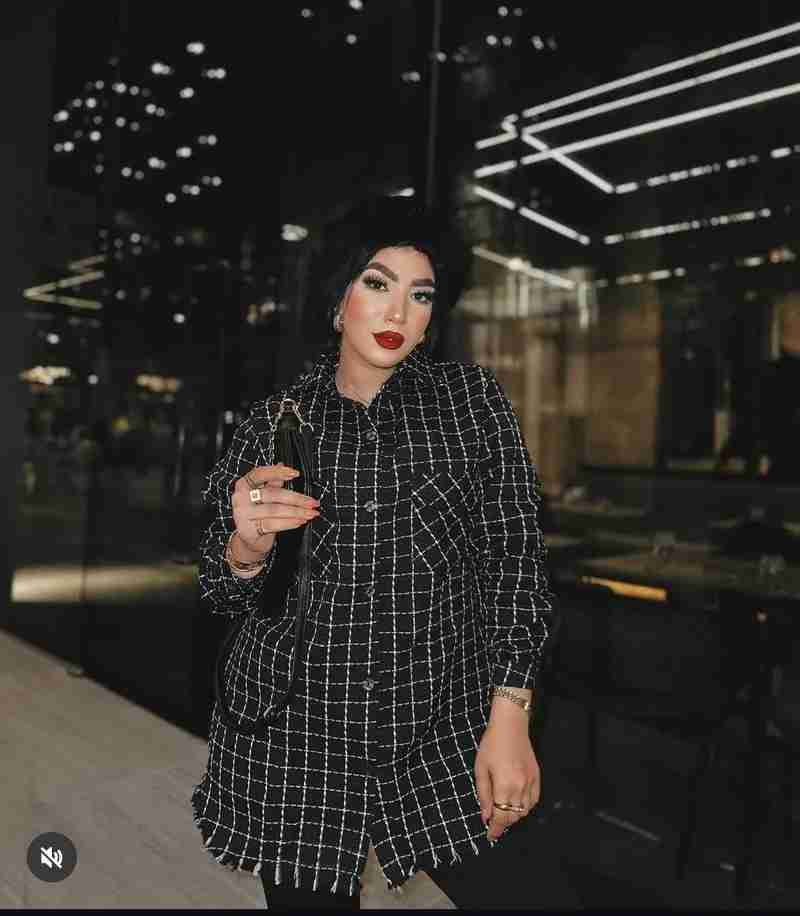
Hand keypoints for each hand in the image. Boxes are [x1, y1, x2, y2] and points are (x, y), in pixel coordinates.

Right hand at [231, 463, 319, 557]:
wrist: (249, 540)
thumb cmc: (258, 516)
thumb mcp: (264, 497)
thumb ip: (272, 482)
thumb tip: (281, 465)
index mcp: (244, 484)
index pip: (260, 473)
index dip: (278, 472)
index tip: (296, 473)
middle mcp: (240, 497)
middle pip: (273, 494)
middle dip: (297, 499)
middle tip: (312, 502)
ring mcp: (242, 514)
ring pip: (274, 510)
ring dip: (296, 512)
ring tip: (310, 513)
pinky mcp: (247, 529)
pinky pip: (272, 524)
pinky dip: (288, 523)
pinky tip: (299, 521)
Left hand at [475, 720, 539, 840]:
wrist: (511, 726)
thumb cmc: (491, 745)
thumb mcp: (481, 769)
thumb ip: (483, 795)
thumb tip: (485, 816)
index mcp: (504, 786)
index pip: (501, 817)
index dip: (495, 829)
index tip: (490, 836)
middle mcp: (520, 787)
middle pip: (513, 816)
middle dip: (503, 823)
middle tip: (493, 822)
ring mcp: (531, 782)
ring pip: (525, 811)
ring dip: (514, 815)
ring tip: (503, 811)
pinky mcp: (537, 777)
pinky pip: (534, 800)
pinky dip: (526, 806)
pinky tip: (517, 803)